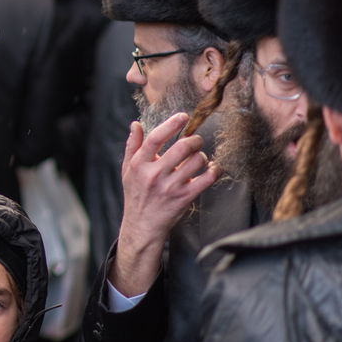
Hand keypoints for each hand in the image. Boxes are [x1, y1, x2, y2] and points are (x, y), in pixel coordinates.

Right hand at [109, 113, 217, 296]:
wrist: (143, 224)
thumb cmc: (136, 194)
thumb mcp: (128, 169)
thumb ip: (132, 146)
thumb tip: (136, 124)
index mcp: (139, 164)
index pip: (155, 139)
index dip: (171, 124)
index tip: (183, 117)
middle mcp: (154, 174)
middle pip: (181, 148)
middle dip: (194, 140)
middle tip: (196, 140)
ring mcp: (171, 187)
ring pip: (196, 162)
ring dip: (202, 156)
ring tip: (199, 157)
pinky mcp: (185, 197)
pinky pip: (206, 179)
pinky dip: (214, 171)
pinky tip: (212, 168)